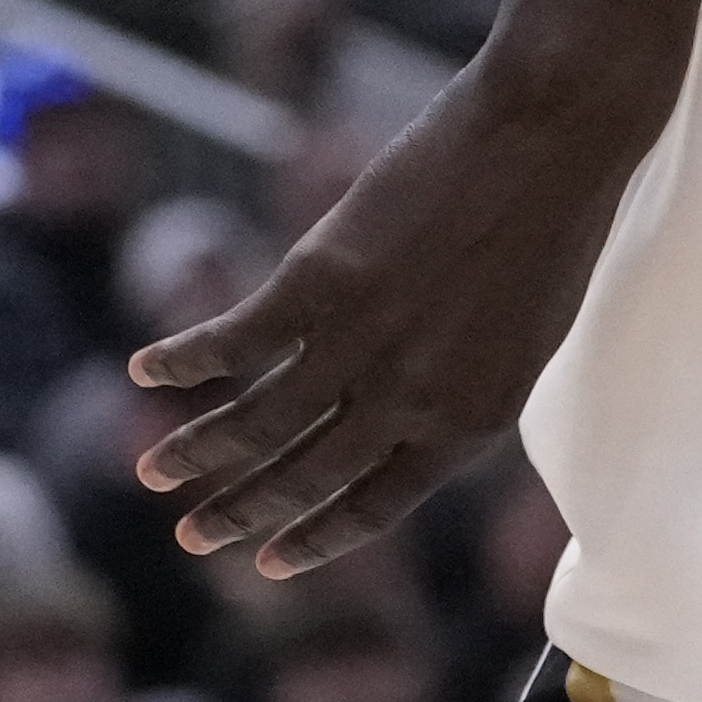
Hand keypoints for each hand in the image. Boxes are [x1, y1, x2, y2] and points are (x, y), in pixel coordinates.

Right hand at [130, 70, 634, 573]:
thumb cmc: (554, 226)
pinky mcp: (320, 282)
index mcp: (470, 425)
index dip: (314, 538)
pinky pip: (236, 340)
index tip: (267, 563)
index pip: (374, 507)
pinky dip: (186, 358)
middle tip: (190, 537)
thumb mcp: (524, 340)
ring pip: (257, 422)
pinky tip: (147, 368)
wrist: (551, 139)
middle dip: (239, 512)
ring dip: (196, 451)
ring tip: (152, 473)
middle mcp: (409, 403)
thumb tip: (405, 412)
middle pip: (304, 474)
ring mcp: (361, 345)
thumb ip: (461, 387)